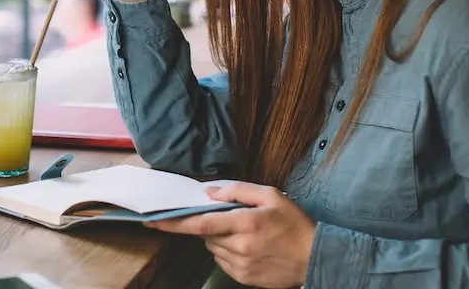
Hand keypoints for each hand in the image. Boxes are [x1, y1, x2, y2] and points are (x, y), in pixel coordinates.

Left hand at [144, 182, 314, 288]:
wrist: (315, 258)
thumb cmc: (294, 224)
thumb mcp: (271, 196)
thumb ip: (238, 191)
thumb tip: (209, 192)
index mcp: (245, 223)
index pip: (200, 223)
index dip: (174, 222)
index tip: (153, 220)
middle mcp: (240, 246)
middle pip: (206, 235)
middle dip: (211, 225)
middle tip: (233, 219)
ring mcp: (240, 265)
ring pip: (213, 248)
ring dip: (220, 238)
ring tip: (247, 233)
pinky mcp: (243, 278)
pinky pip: (222, 262)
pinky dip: (228, 252)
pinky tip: (250, 247)